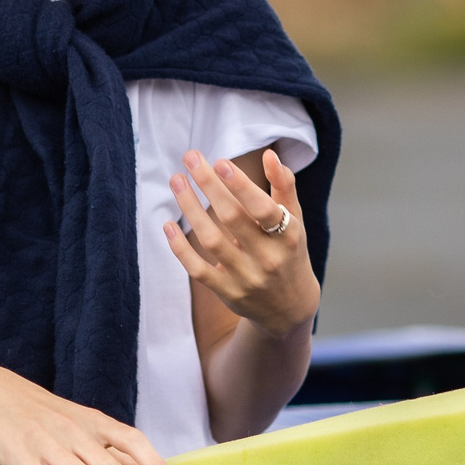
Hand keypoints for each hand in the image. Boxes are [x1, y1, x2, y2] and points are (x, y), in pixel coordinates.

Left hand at [163, 148, 319, 340]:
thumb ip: (284, 187)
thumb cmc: (289, 252)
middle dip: (209, 185)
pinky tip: (168, 224)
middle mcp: (268, 258)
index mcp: (288, 236)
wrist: (289, 308)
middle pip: (232, 218)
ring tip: (177, 180)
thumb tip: (269, 155)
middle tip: (190, 157)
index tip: (220, 162)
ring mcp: (246, 278)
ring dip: (190, 208)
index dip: (241, 186)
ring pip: (211, 240)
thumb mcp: (295, 221)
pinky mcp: (227, 292)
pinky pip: (198, 269)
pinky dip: (180, 248)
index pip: (263, 208)